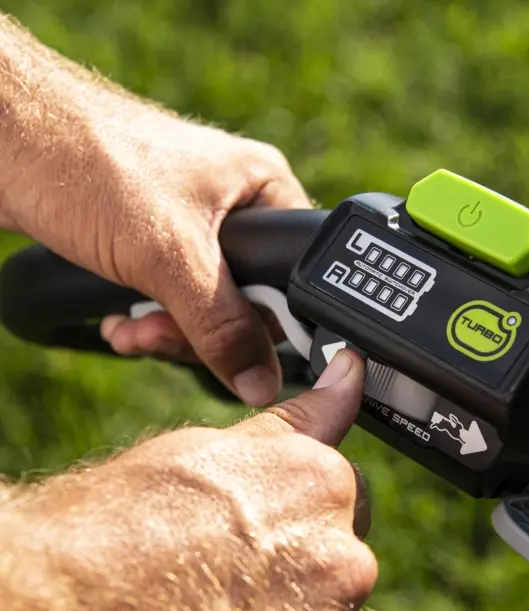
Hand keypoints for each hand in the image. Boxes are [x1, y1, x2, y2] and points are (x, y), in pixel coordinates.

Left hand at [0, 17, 309, 403]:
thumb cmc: (87, 160)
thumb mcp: (170, 256)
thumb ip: (223, 324)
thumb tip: (262, 382)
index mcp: (264, 188)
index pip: (293, 276)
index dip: (265, 324)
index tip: (231, 351)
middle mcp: (234, 206)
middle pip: (247, 301)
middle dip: (201, 332)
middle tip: (165, 339)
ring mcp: (191, 225)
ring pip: (204, 306)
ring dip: (167, 332)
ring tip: (134, 333)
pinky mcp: (151, 242)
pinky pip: (169, 299)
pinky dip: (147, 320)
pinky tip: (121, 323)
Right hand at [0, 350, 375, 610]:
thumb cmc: (108, 531)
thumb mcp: (209, 453)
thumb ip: (301, 421)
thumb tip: (353, 375)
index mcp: (327, 492)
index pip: (346, 505)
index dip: (291, 526)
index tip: (247, 544)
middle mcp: (345, 568)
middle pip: (339, 578)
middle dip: (294, 585)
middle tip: (214, 595)